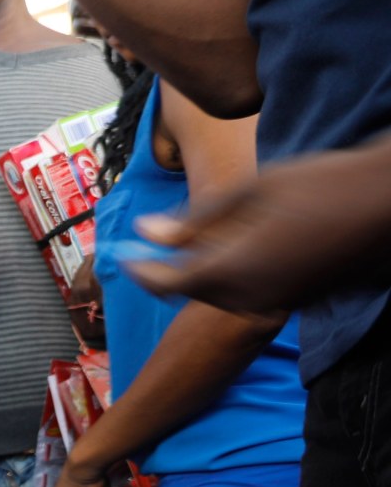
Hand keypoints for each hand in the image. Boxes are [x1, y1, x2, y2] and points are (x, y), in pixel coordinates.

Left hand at [133, 140, 390, 314]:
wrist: (389, 198)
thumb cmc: (321, 183)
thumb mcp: (250, 192)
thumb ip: (194, 221)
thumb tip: (145, 233)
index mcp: (232, 269)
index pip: (165, 284)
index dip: (138, 270)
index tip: (122, 255)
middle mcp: (251, 297)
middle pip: (192, 293)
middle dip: (170, 271)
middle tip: (156, 245)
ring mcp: (278, 302)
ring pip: (222, 296)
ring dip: (204, 274)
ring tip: (202, 239)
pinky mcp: (299, 301)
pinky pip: (253, 295)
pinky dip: (237, 276)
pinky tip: (247, 245)